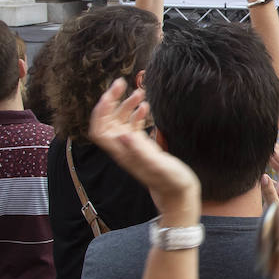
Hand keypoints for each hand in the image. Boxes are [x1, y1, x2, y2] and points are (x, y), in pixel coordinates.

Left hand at [89, 78, 200, 216]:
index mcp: (122, 151)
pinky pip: (133, 127)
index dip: (101, 109)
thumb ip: (140, 150)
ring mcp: (132, 148)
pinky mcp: (143, 147)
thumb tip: (122, 133)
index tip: (114, 92)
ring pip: (120, 122)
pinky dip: (136, 114)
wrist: (179, 196)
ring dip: (126, 105)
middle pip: (107, 121)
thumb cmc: (171, 183)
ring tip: (140, 92)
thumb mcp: (158, 165)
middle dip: (112, 101)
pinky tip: (146, 108)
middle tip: (123, 83)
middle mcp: (123, 149)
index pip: (99, 128)